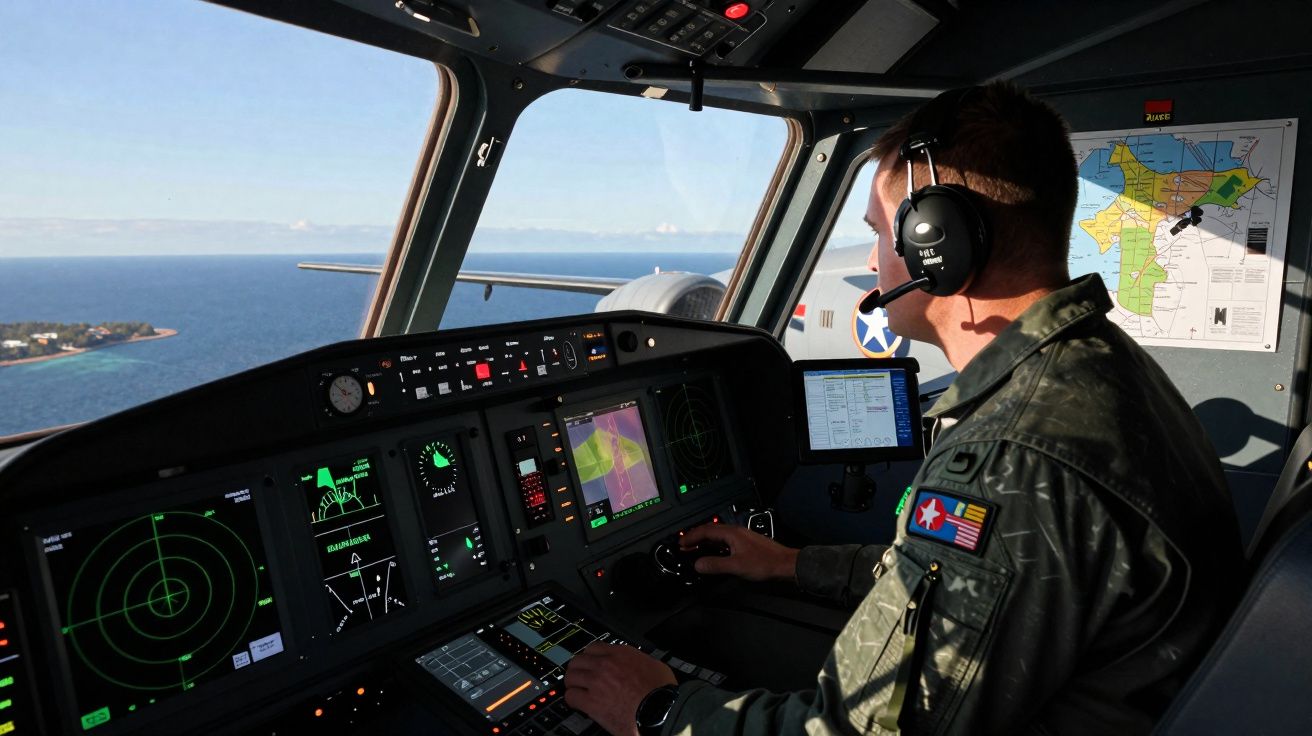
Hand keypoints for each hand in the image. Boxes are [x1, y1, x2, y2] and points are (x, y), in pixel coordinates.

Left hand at [565, 644, 676, 735]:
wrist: (660, 711)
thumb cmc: (662, 692)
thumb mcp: (655, 666)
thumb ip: (640, 661)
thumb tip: (639, 664)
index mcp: (621, 654)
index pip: (594, 648)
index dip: (590, 657)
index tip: (590, 664)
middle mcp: (606, 665)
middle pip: (578, 660)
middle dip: (578, 669)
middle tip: (580, 677)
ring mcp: (597, 682)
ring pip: (571, 677)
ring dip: (573, 684)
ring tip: (577, 690)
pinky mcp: (592, 702)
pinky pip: (571, 696)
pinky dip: (572, 700)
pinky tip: (578, 704)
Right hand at [679, 523, 798, 581]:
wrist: (786, 564)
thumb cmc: (763, 564)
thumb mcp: (737, 566)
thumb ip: (716, 565)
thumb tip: (697, 564)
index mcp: (732, 533)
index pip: (706, 531)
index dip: (691, 537)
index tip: (680, 544)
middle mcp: (736, 531)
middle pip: (711, 531)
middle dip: (696, 538)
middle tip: (684, 547)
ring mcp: (742, 536)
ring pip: (718, 536)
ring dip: (705, 541)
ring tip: (694, 549)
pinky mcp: (747, 543)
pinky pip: (725, 541)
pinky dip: (714, 545)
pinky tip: (713, 552)